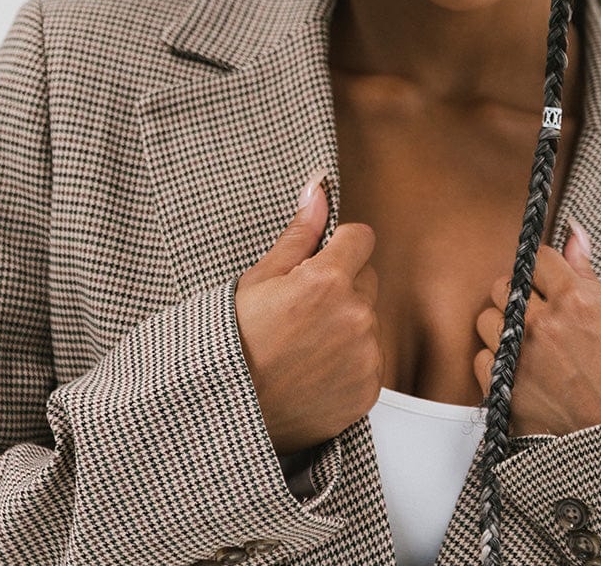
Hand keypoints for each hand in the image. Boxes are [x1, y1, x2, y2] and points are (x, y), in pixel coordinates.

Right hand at [234, 171, 383, 455]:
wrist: (230, 413)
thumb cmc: (236, 342)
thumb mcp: (259, 280)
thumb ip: (300, 233)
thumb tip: (319, 187)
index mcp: (328, 280)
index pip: (361, 238)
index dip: (339, 247)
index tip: (318, 265)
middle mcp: (355, 315)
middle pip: (366, 279)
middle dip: (342, 287)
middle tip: (301, 312)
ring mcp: (365, 354)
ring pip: (368, 320)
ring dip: (347, 326)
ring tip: (304, 346)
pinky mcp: (369, 388)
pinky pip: (370, 359)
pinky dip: (350, 363)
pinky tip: (315, 371)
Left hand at [473, 219, 600, 435]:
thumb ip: (586, 272)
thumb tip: (574, 231)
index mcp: (575, 300)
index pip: (538, 258)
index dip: (544, 271)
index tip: (550, 284)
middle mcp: (544, 325)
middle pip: (505, 285)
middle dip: (519, 294)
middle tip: (539, 313)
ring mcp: (523, 358)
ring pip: (488, 319)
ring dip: (504, 327)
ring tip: (529, 343)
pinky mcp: (507, 390)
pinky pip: (482, 359)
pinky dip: (497, 362)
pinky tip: (520, 368)